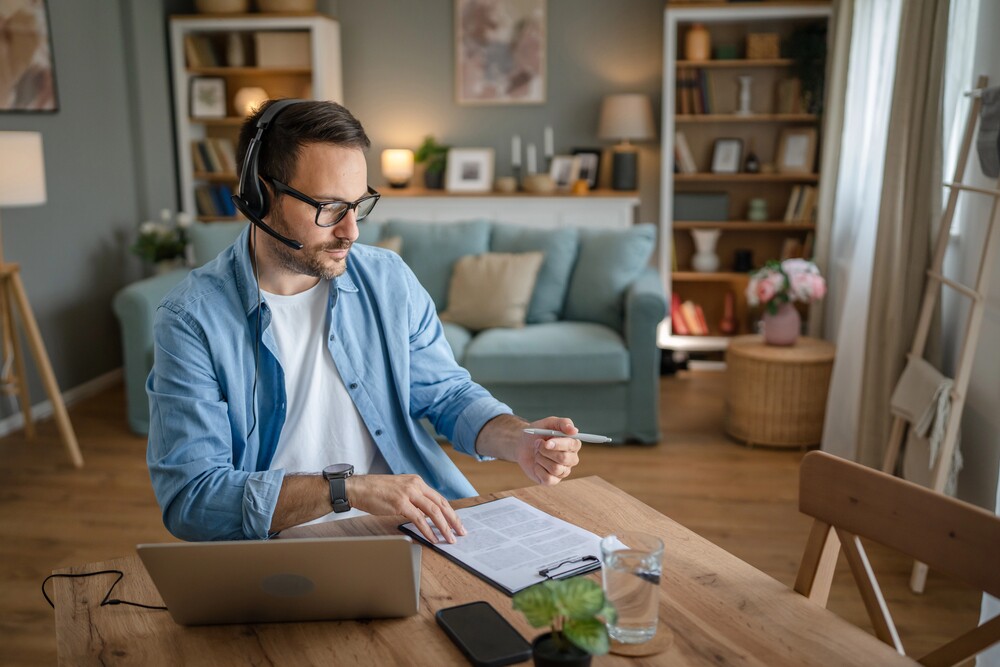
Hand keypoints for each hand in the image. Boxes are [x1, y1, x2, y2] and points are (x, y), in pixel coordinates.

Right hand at [346, 474, 465, 544]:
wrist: (358, 488)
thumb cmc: (376, 491)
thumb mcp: (400, 490)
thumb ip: (414, 499)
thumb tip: (426, 515)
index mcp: (417, 481)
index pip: (439, 498)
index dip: (451, 512)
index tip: (457, 523)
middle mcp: (415, 485)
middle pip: (441, 504)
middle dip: (453, 520)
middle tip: (461, 532)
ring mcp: (408, 493)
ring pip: (433, 511)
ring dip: (444, 527)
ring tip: (450, 538)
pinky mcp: (400, 503)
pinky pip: (419, 518)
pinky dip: (428, 530)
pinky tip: (433, 538)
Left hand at [516, 417, 581, 485]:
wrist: (522, 444)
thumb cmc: (537, 433)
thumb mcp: (548, 423)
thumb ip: (563, 423)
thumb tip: (574, 430)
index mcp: (572, 444)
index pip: (573, 445)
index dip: (560, 444)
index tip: (547, 442)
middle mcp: (571, 459)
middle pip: (564, 458)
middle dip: (546, 451)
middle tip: (537, 445)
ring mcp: (562, 471)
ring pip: (555, 468)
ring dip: (541, 459)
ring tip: (537, 453)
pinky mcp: (552, 480)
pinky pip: (548, 478)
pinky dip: (538, 470)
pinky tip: (537, 464)